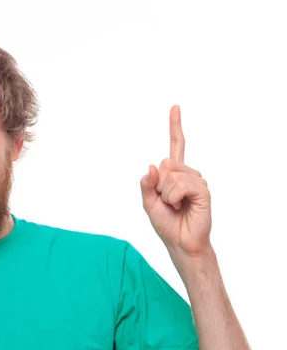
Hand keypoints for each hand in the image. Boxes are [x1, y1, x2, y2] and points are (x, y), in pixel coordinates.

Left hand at [140, 105, 211, 257]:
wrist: (180, 242)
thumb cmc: (166, 223)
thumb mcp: (148, 203)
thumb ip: (146, 185)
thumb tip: (151, 166)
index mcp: (174, 174)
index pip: (175, 146)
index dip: (175, 126)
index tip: (175, 107)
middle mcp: (188, 173)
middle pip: (164, 163)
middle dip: (158, 185)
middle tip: (167, 202)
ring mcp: (197, 180)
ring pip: (170, 176)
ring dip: (166, 195)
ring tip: (175, 206)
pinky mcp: (203, 190)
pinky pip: (180, 185)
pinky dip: (174, 197)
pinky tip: (182, 205)